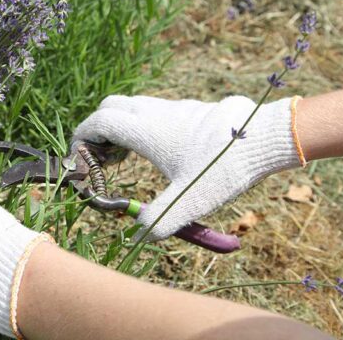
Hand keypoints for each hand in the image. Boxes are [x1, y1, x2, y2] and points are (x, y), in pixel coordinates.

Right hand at [73, 95, 301, 239]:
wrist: (263, 137)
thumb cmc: (222, 167)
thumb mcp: (189, 199)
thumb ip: (160, 219)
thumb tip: (140, 235)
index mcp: (145, 130)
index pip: (99, 121)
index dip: (82, 136)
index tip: (79, 156)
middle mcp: (153, 113)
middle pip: (111, 107)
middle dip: (98, 128)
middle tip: (102, 156)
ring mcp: (171, 108)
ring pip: (133, 106)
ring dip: (121, 126)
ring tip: (126, 156)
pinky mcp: (188, 110)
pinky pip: (152, 110)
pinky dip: (141, 125)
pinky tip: (158, 151)